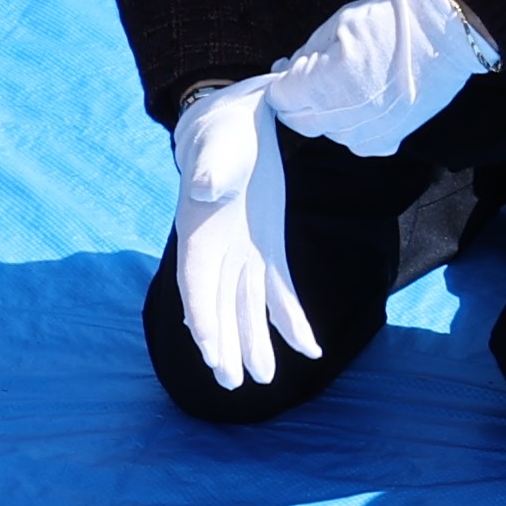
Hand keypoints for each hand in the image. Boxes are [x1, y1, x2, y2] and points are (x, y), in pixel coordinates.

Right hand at [168, 80, 320, 389]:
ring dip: (255, 342)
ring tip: (262, 379)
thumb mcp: (218, 145)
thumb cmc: (222, 132)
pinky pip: (279, 292)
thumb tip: (209, 188)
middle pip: (219, 306)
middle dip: (226, 344)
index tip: (211, 353)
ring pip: (248, 308)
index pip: (197, 284)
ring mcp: (243, 254)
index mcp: (198, 233)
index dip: (203, 319)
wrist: (237, 122)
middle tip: (232, 383)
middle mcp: (217, 252)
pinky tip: (308, 348)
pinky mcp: (268, 249)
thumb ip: (213, 169)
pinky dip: (291, 321)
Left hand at [268, 0, 498, 155]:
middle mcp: (344, 117)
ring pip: (326, 132)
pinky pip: (354, 142)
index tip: (291, 70)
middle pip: (298, 121)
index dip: (282, 82)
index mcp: (326, 85)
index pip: (281, 98)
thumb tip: (284, 71)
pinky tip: (364, 102)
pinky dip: (351, 126)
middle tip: (314, 76)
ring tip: (347, 83)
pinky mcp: (388, 141)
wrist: (444, 37)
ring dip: (325, 113)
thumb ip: (306, 54)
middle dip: (298, 100)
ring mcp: (367, 134)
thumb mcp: (340, 25)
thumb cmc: (391, 23)